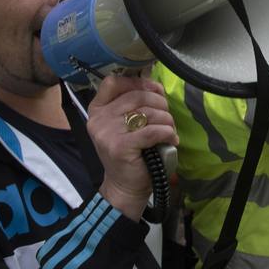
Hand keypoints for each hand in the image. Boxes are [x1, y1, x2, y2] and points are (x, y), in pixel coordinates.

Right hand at [86, 75, 177, 221]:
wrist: (124, 186)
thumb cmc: (130, 152)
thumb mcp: (125, 124)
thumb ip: (133, 103)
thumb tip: (156, 85)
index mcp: (97, 109)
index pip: (113, 82)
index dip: (138, 82)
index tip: (154, 91)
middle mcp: (99, 119)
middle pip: (137, 96)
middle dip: (160, 104)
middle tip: (167, 118)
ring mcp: (107, 133)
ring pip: (148, 112)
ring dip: (167, 120)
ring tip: (169, 131)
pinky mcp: (121, 146)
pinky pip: (152, 131)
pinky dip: (167, 133)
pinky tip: (171, 139)